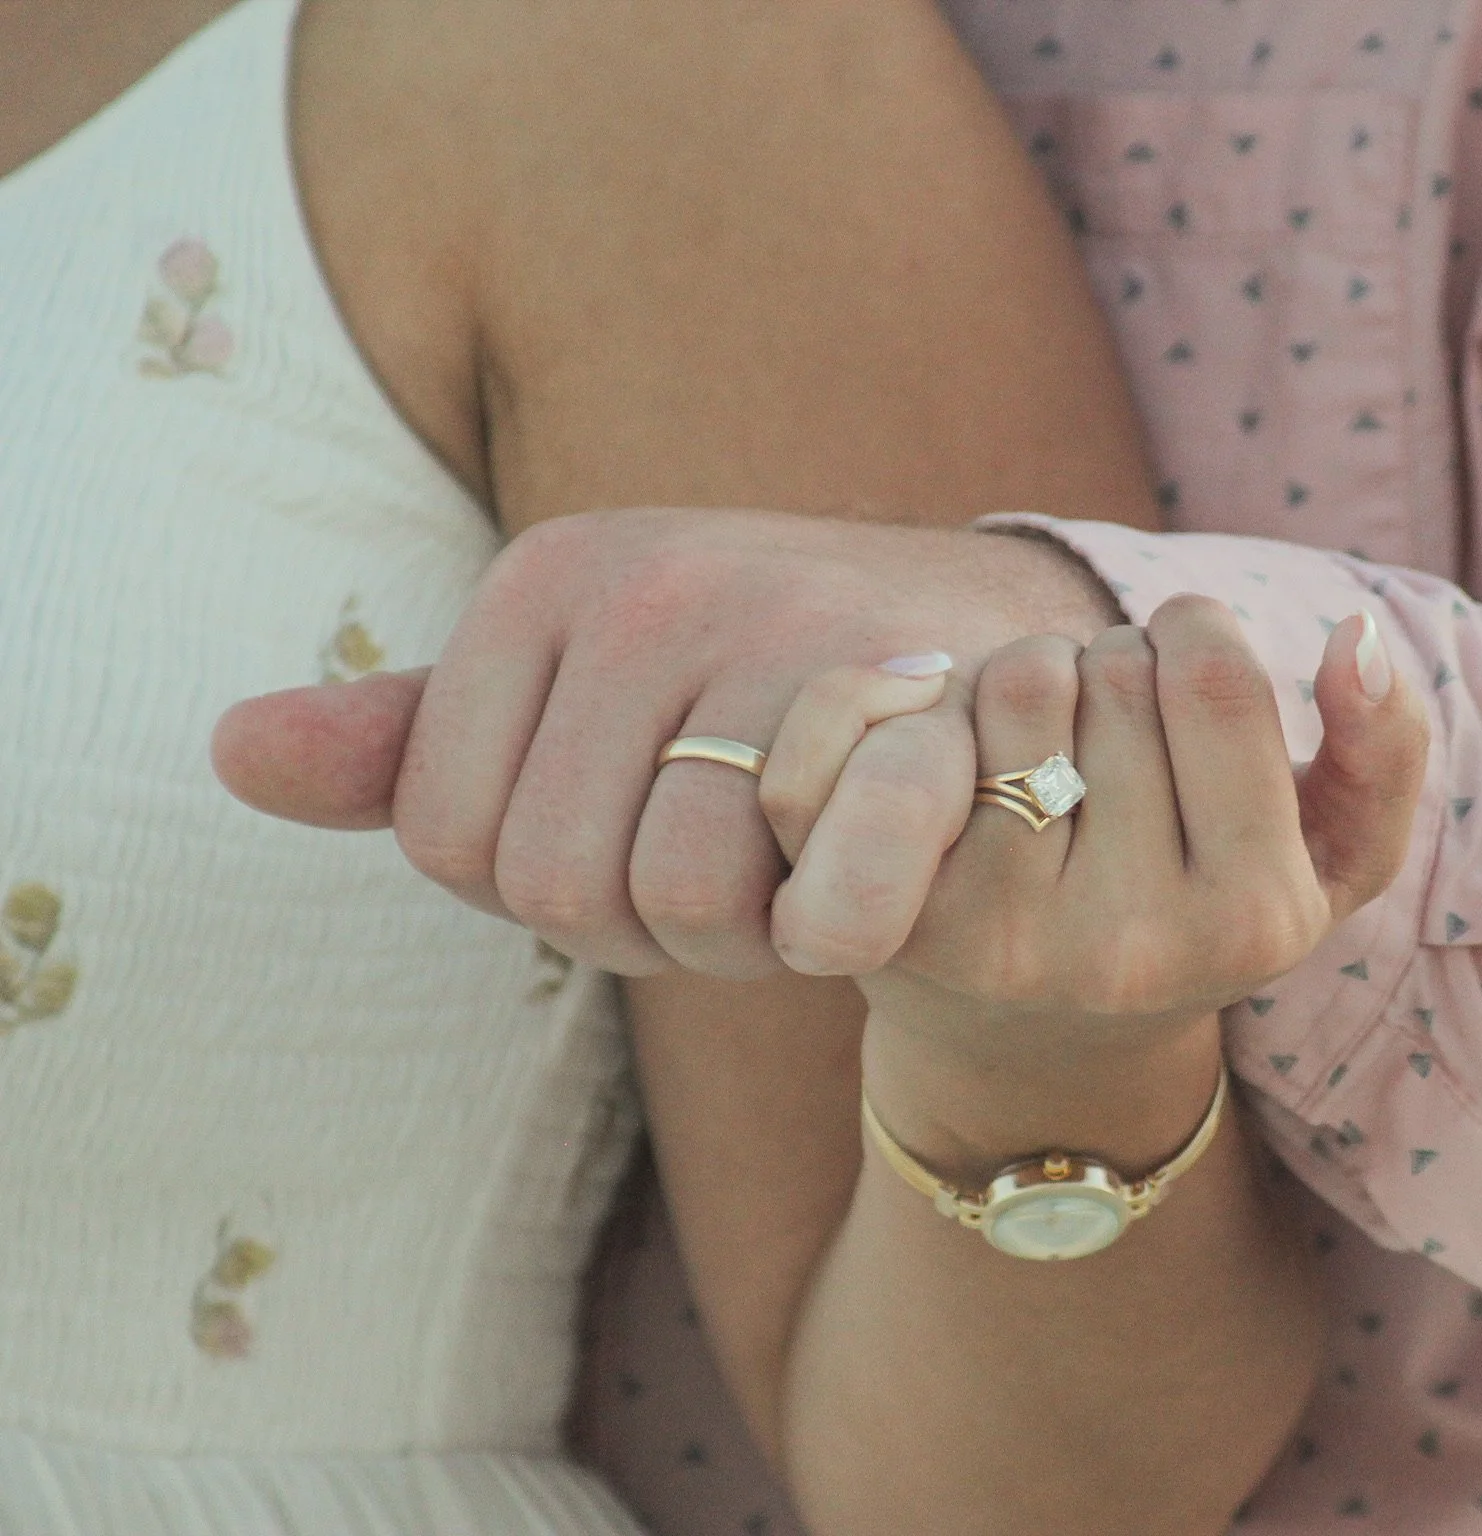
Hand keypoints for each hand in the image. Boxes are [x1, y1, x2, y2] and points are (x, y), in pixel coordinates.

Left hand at [209, 508, 1119, 978]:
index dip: (554, 894)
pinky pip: (800, 891)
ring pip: (671, 896)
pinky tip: (868, 885)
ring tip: (801, 864)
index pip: (452, 844)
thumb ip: (420, 737)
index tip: (646, 835)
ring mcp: (769, 625)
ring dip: (744, 936)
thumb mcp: (583, 693)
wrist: (995, 643)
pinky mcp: (894, 693)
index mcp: (545, 577)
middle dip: (647, 928)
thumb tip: (231, 753)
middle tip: (740, 865)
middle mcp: (644, 585)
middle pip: (553, 885)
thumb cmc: (763, 692)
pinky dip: (832, 928)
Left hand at [763, 598, 1427, 1070]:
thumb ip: (1384, 749)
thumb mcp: (1328, 859)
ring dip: (1025, 679)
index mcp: (1254, 920)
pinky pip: (905, 729)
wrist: (1037, 1058)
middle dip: (1109, 665)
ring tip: (1041, 751)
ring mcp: (1009, 942)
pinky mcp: (904, 926)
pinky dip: (917, 704)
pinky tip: (948, 760)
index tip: (1183, 672)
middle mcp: (1132, 949)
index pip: (1214, 676)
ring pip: (1017, 682)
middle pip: (1111, 668)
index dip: (1193, 634)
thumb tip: (1355, 636)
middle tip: (1107, 736)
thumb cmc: (1197, 914)